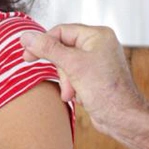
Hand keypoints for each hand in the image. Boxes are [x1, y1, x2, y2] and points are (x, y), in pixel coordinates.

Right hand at [20, 24, 145, 134]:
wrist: (121, 117)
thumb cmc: (105, 90)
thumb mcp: (72, 65)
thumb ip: (47, 49)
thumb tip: (26, 37)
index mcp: (98, 35)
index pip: (61, 31)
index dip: (43, 43)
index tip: (27, 54)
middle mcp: (98, 45)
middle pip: (62, 49)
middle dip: (60, 69)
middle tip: (62, 81)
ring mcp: (96, 61)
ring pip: (66, 64)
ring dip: (65, 81)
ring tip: (72, 92)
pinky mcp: (94, 76)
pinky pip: (73, 75)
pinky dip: (71, 86)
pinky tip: (78, 96)